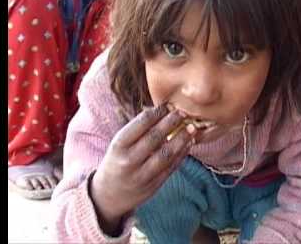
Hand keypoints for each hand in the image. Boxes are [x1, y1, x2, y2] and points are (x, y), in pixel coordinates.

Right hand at [90, 105, 196, 233]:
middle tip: (183, 112)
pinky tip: (189, 143)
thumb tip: (166, 111)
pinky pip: (171, 168)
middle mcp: (128, 161)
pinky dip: (182, 154)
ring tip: (192, 128)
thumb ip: (139, 131)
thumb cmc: (118, 161)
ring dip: (182, 139)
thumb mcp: (120, 145)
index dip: (157, 113)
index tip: (168, 105)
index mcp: (118, 146)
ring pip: (166, 154)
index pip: (140, 124)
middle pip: (155, 138)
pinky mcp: (153, 186)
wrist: (108, 195)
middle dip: (171, 122)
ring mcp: (141, 175)